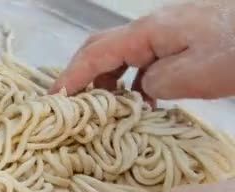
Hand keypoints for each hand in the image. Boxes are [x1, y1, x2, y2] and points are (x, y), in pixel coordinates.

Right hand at [50, 1, 234, 100]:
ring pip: (121, 55)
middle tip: (68, 103)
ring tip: (103, 109)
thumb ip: (154, 82)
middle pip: (100, 47)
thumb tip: (138, 89)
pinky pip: (142, 60)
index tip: (52, 101)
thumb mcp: (193, 75)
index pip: (95, 55)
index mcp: (147, 33)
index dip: (70, 78)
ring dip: (106, 80)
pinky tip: (139, 101)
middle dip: (80, 75)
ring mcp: (165, 33)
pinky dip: (131, 81)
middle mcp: (150, 29)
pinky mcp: (180, 41)